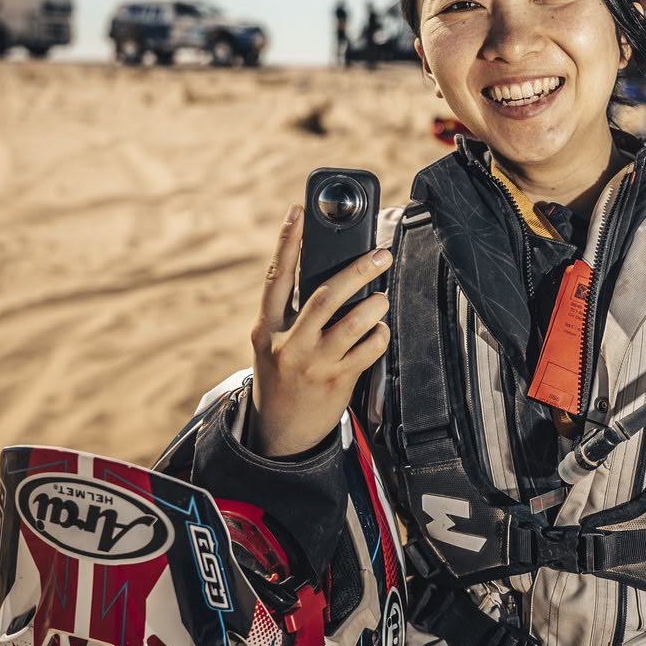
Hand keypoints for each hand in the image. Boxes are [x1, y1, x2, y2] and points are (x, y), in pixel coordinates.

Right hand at [249, 206, 392, 458]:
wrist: (278, 434)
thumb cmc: (281, 376)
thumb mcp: (271, 342)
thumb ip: (292, 312)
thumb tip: (331, 272)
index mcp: (266, 327)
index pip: (276, 277)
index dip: (287, 242)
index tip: (298, 211)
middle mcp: (288, 344)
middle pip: (325, 296)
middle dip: (357, 271)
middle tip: (380, 254)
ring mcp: (314, 363)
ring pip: (354, 322)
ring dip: (374, 304)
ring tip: (380, 297)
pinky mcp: (337, 381)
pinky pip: (369, 348)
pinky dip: (380, 334)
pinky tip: (378, 331)